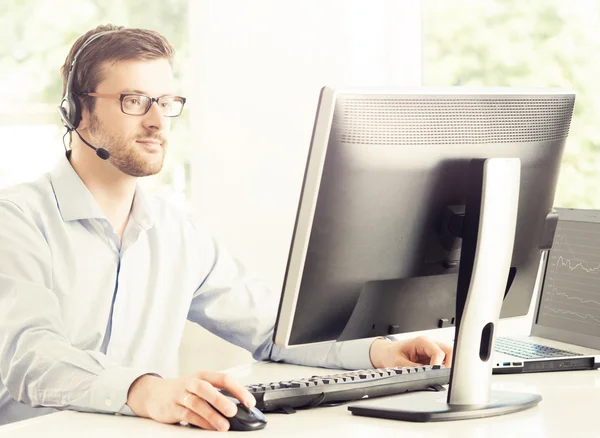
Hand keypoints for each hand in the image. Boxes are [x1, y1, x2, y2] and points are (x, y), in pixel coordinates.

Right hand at [126, 370, 254, 431]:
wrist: (154, 394)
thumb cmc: (183, 390)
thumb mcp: (200, 386)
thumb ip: (217, 394)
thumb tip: (240, 407)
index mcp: (203, 375)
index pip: (223, 379)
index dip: (238, 390)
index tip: (249, 402)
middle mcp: (192, 383)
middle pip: (207, 388)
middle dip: (221, 400)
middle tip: (234, 411)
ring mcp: (181, 395)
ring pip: (197, 403)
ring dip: (212, 415)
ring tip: (224, 426)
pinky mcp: (173, 408)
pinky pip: (188, 415)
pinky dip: (200, 422)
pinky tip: (210, 428)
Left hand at [369, 335, 452, 368]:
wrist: (386, 353)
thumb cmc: (391, 354)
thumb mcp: (399, 363)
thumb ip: (413, 369)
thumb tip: (426, 375)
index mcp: (422, 342)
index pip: (438, 352)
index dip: (438, 365)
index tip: (434, 374)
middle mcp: (430, 344)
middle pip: (449, 351)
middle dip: (448, 365)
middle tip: (441, 376)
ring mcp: (432, 350)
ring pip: (449, 357)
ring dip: (446, 367)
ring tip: (438, 376)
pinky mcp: (432, 357)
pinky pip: (443, 362)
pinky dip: (442, 369)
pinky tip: (435, 375)